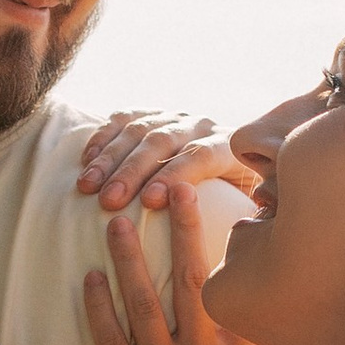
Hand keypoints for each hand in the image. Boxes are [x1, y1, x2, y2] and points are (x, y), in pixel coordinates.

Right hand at [74, 111, 258, 214]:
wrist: (239, 158)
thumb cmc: (241, 198)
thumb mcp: (257, 202)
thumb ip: (252, 211)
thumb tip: (246, 229)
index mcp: (228, 146)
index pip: (198, 156)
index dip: (173, 176)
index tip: (149, 202)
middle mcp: (200, 125)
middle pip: (162, 142)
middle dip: (132, 171)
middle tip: (109, 200)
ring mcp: (173, 118)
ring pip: (138, 131)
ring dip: (109, 159)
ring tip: (87, 187)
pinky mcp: (152, 115)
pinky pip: (122, 121)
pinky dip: (102, 140)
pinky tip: (86, 162)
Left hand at [84, 180, 319, 344]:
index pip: (239, 291)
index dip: (231, 247)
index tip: (227, 210)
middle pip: (188, 282)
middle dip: (179, 231)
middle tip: (168, 189)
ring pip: (140, 305)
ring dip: (128, 259)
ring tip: (118, 220)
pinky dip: (98, 311)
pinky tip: (90, 280)